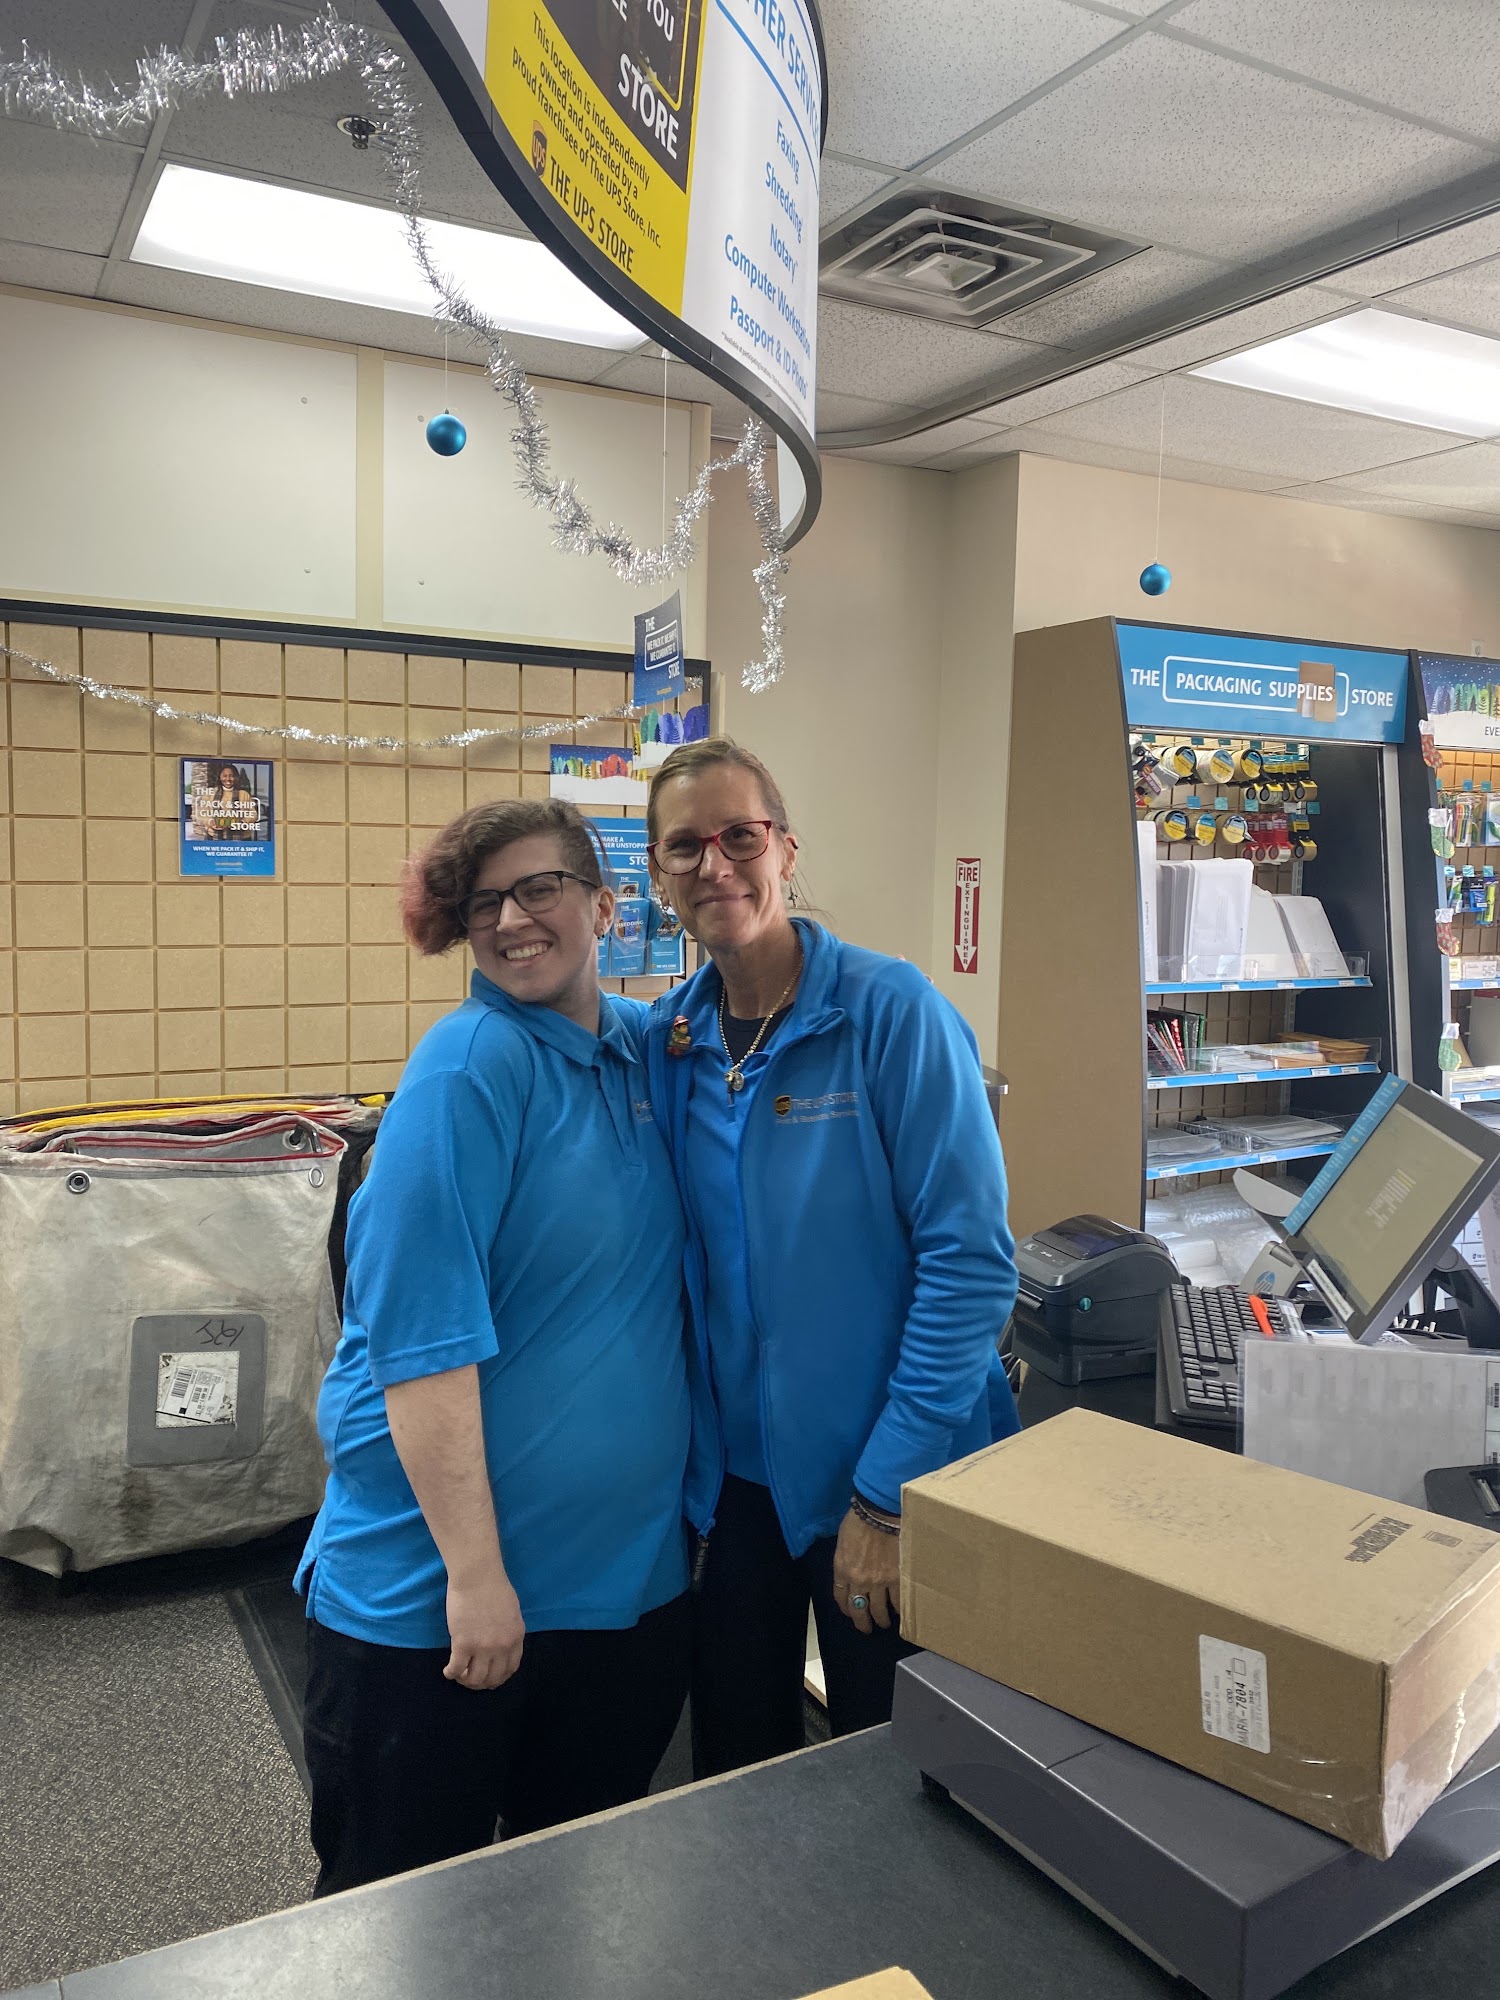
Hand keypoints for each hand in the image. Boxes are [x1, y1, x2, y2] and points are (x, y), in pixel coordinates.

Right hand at [443, 1569, 525, 1689]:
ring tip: (460, 1676)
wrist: (477, 1575)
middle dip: (482, 1683)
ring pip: (475, 1678)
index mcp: (516, 1637)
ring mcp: (482, 1647)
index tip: (491, 1678)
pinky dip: (451, 1674)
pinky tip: (448, 1672)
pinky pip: (456, 1669)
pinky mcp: (462, 1644)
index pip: (510, 1668)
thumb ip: (509, 1631)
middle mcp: (502, 1647)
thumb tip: (502, 1644)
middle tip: (472, 1680)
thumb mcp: (512, 1612)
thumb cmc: (494, 1586)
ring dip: (466, 1681)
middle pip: (493, 1677)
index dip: (499, 1677)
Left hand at [832, 1507, 900, 1634]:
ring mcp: (878, 1582)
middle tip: (866, 1629)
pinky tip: (900, 1612)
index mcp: (841, 1570)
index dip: (846, 1608)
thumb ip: (846, 1559)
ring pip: (878, 1610)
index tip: (850, 1612)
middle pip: (858, 1610)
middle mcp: (858, 1581)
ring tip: (884, 1623)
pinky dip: (899, 1609)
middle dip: (862, 1623)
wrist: (878, 1513)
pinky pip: (897, 1601)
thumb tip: (851, 1567)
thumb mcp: (843, 1541)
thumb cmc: (858, 1520)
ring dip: (881, 1619)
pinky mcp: (896, 1578)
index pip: (841, 1597)